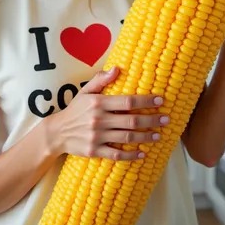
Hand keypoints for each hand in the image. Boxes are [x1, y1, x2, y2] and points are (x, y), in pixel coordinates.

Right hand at [53, 66, 168, 160]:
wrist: (57, 132)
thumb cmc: (75, 110)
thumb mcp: (85, 92)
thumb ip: (100, 80)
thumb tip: (117, 69)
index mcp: (98, 103)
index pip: (127, 101)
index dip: (146, 101)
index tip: (160, 100)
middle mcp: (99, 120)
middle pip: (131, 121)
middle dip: (152, 120)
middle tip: (166, 119)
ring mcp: (97, 137)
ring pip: (127, 138)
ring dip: (145, 137)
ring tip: (158, 135)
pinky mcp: (95, 151)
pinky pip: (117, 154)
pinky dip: (131, 155)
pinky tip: (142, 153)